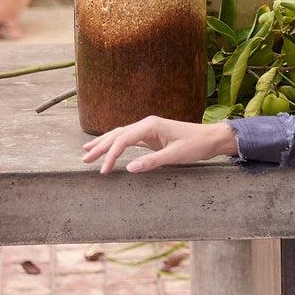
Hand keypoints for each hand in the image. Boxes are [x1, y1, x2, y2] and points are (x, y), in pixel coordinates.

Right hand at [81, 117, 238, 174]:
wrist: (211, 138)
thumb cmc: (196, 145)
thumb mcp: (176, 155)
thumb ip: (152, 161)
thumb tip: (129, 168)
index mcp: (150, 125)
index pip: (123, 140)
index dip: (110, 155)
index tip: (103, 171)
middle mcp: (147, 124)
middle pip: (116, 134)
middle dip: (100, 147)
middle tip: (84, 160)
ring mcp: (148, 129)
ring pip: (120, 135)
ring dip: (104, 144)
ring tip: (87, 152)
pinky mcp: (152, 135)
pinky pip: (129, 139)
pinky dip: (116, 144)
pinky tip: (108, 148)